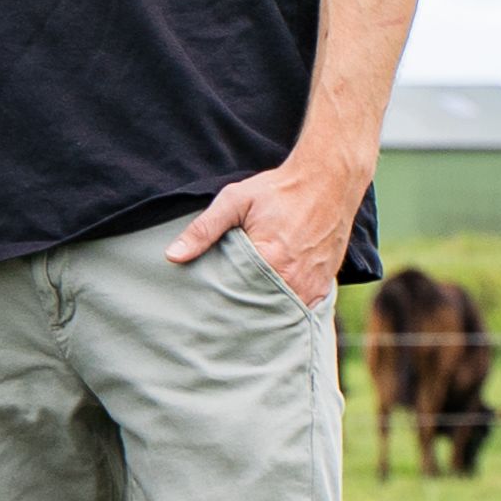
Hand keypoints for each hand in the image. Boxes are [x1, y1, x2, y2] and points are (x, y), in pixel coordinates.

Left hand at [164, 159, 357, 300]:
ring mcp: (312, 286)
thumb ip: (204, 229)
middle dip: (241, 314)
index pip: (236, 298)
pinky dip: (285, 310)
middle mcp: (294, 279)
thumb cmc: (279, 190)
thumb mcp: (235, 200)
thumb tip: (172, 255)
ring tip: (244, 315)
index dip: (220, 304)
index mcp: (270, 260)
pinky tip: (269, 306)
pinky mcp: (323, 287)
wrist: (328, 181)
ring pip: (280, 314)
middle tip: (221, 319)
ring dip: (264, 314)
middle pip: (259, 311)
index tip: (206, 309)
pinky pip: (301, 310)